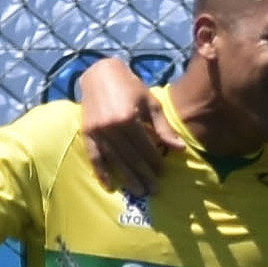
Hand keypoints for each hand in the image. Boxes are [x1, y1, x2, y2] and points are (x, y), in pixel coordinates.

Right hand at [77, 58, 180, 195]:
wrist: (100, 74)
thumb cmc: (130, 88)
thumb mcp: (151, 104)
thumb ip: (164, 128)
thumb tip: (180, 149)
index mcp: (128, 118)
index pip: (145, 147)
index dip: (155, 161)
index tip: (163, 173)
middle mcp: (111, 126)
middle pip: (131, 157)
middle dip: (144, 174)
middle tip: (155, 190)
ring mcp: (97, 130)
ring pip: (115, 159)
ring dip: (127, 177)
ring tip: (139, 192)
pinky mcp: (87, 132)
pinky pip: (94, 155)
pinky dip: (100, 171)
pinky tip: (108, 185)